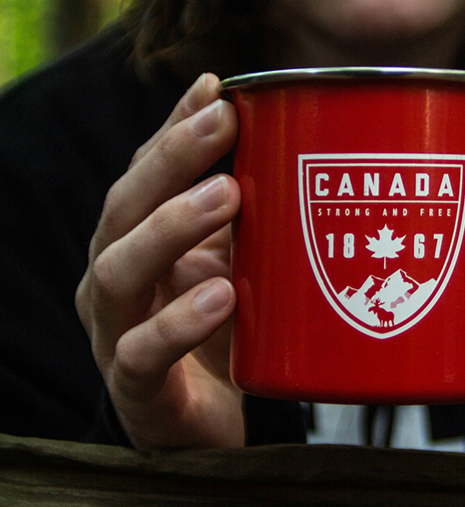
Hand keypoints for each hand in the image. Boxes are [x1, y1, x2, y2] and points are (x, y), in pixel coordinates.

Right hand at [75, 74, 244, 447]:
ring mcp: (116, 333)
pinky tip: (220, 296)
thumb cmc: (222, 331)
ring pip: (120, 270)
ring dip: (172, 227)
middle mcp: (115, 278)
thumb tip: (302, 149)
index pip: (145, 173)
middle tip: (224, 124)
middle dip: (172, 160)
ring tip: (227, 196)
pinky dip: (179, 322)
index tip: (218, 88)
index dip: (174, 128)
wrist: (208, 423)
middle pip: (124, 208)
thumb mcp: (235, 262)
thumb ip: (249, 217)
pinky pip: (143, 354)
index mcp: (135, 242)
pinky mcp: (136, 388)